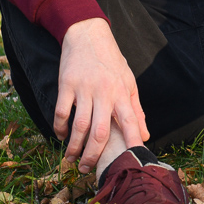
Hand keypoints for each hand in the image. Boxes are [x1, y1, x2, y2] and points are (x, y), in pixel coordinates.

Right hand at [55, 18, 149, 172]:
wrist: (88, 34)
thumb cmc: (111, 61)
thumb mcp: (129, 81)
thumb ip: (136, 109)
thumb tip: (144, 134)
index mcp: (122, 92)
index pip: (130, 120)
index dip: (132, 140)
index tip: (133, 159)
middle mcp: (104, 92)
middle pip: (100, 131)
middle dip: (94, 154)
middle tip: (89, 169)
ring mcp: (84, 88)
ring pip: (79, 126)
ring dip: (74, 146)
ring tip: (72, 159)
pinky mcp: (66, 84)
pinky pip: (61, 112)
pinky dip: (59, 127)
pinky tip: (61, 135)